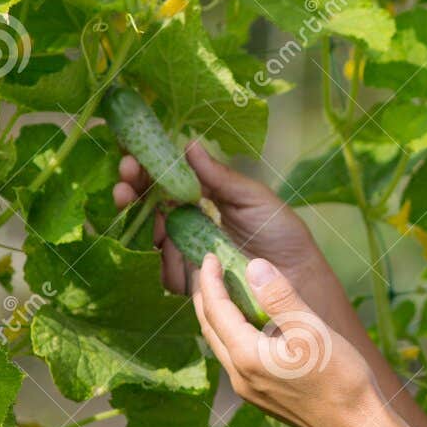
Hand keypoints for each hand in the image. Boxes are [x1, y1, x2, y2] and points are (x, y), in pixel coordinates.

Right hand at [113, 140, 324, 296]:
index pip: (165, 180)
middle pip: (146, 206)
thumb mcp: (252, 197)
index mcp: (201, 199)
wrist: (300, 277)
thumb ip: (219, 177)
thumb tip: (189, 144)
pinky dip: (159, 255)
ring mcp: (185, 253)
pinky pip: (164, 271)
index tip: (131, 149)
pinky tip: (161, 239)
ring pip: (147, 237)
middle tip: (125, 171)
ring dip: (134, 216)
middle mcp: (187, 225)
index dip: (145, 166)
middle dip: (130, 187)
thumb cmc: (281, 232)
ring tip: (133, 197)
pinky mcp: (190, 282)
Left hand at [193, 252, 384, 426]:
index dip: (209, 280)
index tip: (208, 255)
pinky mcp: (263, 397)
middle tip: (206, 269)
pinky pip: (236, 358)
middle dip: (205, 297)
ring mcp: (250, 390)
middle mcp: (240, 376)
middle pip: (210, 329)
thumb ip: (280, 297)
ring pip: (221, 346)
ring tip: (223, 292)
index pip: (216, 310)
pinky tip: (249, 326)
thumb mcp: (312, 330)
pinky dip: (233, 334)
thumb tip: (253, 266)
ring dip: (217, 317)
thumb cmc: (339, 379)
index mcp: (247, 357)